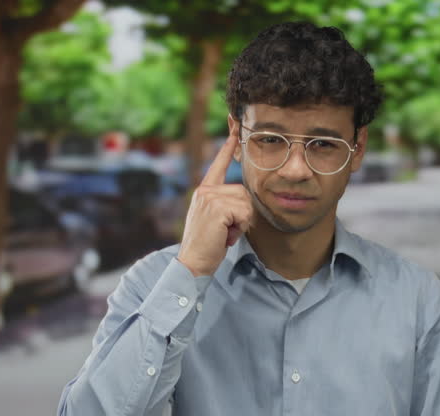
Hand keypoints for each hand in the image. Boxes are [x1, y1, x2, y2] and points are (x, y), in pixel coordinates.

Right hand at [176, 129, 253, 276]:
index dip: (227, 148)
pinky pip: (244, 213)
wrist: (194, 262)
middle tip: (227, 230)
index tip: (235, 130)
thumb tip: (244, 202)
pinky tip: (225, 235)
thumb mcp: (216, 220)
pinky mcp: (216, 208)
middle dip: (243, 215)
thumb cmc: (208, 245)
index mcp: (204, 191)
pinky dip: (240, 228)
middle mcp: (205, 191)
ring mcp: (209, 198)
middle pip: (243, 192)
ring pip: (245, 203)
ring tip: (225, 233)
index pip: (218, 165)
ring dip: (242, 223)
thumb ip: (226, 205)